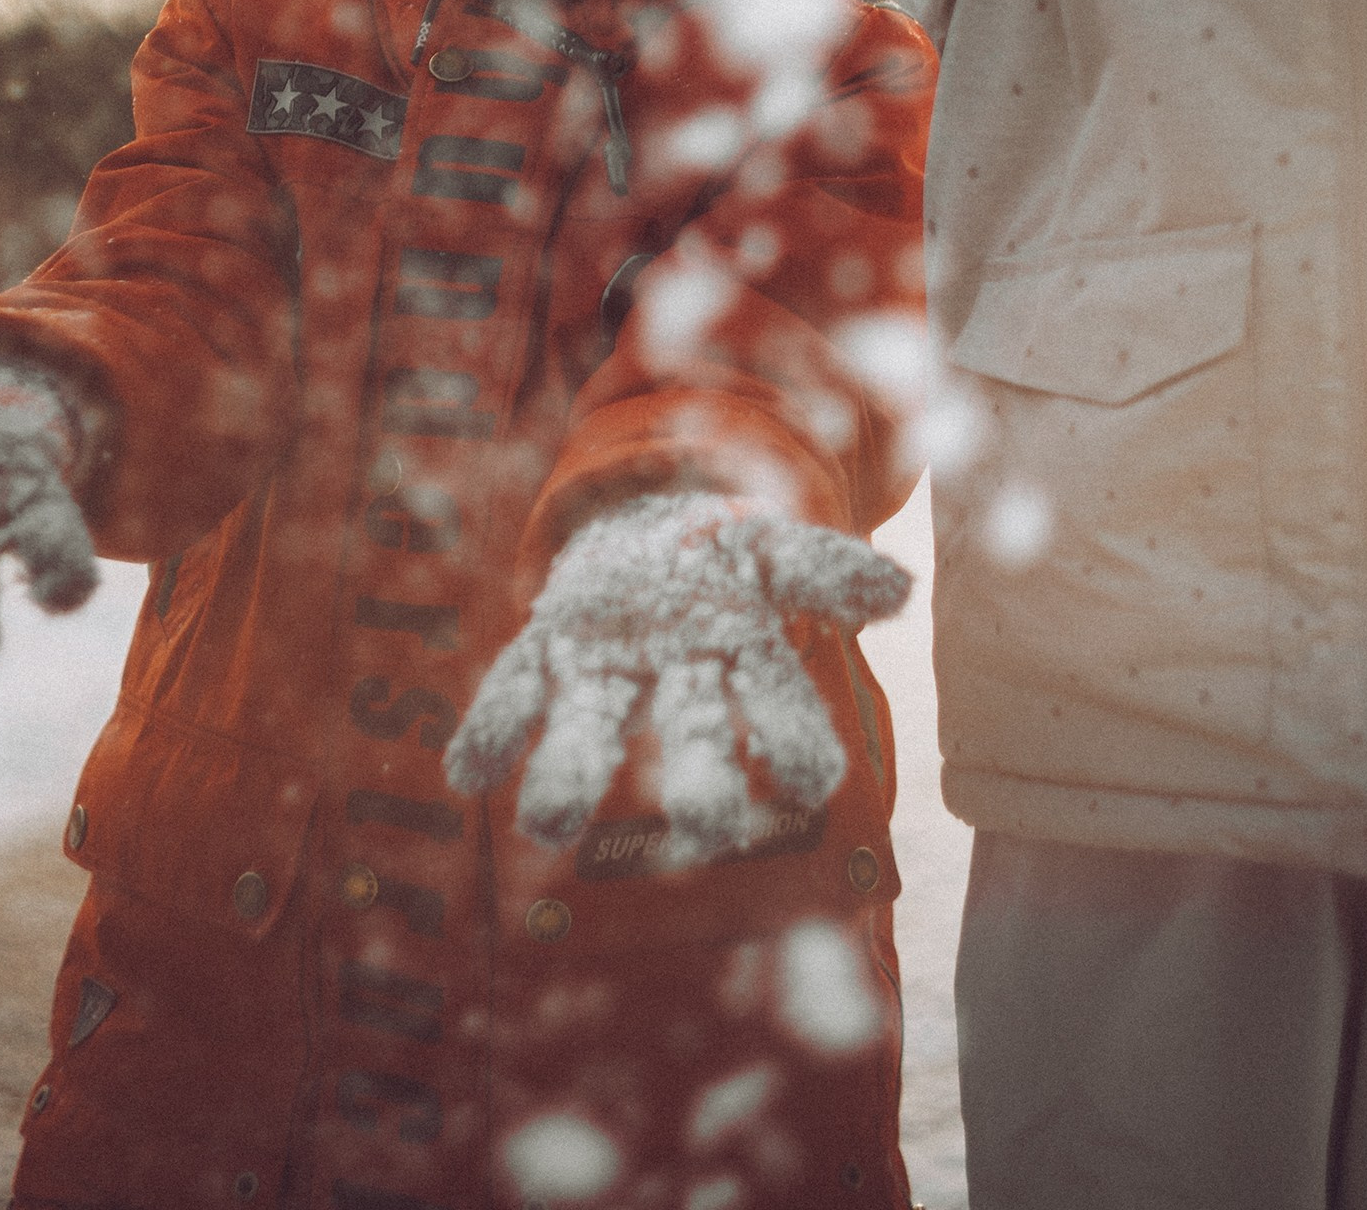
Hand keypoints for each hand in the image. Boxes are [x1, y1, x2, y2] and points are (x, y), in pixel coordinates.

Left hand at [443, 493, 911, 860]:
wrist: (641, 531)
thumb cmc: (720, 558)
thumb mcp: (774, 546)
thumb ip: (826, 568)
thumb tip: (900, 591)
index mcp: (741, 655)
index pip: (778, 705)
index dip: (793, 743)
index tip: (812, 784)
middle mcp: (672, 681)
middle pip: (688, 733)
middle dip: (697, 783)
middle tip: (704, 834)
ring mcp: (605, 668)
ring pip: (591, 727)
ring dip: (571, 773)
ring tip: (547, 821)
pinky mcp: (545, 646)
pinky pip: (513, 687)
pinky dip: (490, 730)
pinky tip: (466, 774)